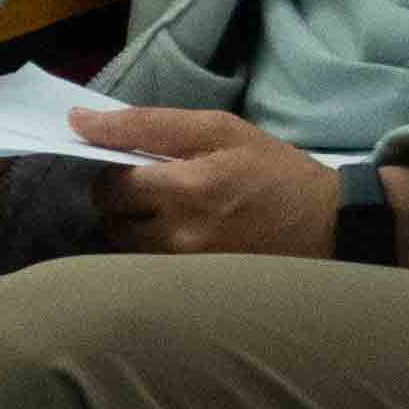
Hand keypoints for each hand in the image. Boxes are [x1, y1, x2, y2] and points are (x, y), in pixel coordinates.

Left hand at [73, 108, 344, 257]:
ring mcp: (188, 269)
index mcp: (187, 188)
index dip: (111, 171)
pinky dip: (152, 249)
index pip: (109, 186)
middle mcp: (181, 235)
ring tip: (167, 212)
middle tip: (151, 188)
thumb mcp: (218, 129)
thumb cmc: (273, 171)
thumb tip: (78, 120)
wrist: (330, 225)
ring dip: (134, 226)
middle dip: (121, 200)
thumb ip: (145, 123)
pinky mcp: (196, 288)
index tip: (132, 164)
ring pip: (126, 247)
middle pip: (111, 220)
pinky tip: (180, 235)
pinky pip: (149, 267)